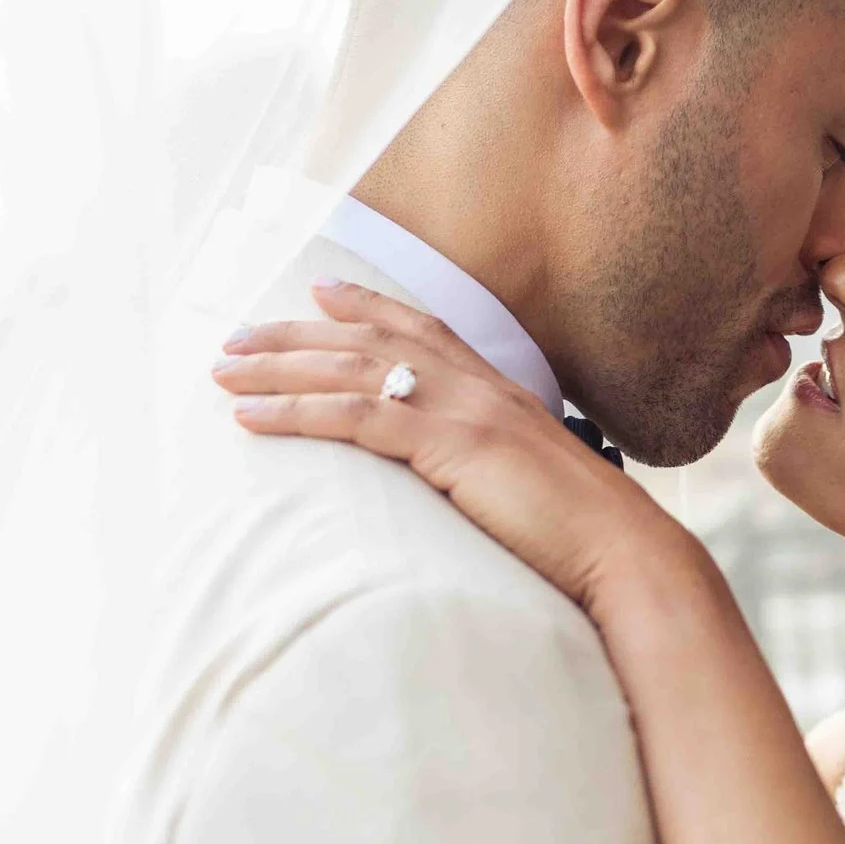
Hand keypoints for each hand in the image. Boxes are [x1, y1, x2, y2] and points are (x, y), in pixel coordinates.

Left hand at [212, 279, 696, 613]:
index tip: (318, 292)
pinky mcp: (448, 444)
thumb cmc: (584, 535)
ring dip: (276, 368)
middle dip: (294, 334)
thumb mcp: (533, 483)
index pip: (422, 329)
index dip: (366, 305)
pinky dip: (295, 412)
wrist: (623, 551)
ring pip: (349, 369)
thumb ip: (495, 465)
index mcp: (499, 390)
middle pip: (369, 339)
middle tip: (235, 335)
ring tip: (221, 373)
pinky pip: (355, 416)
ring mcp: (463, 409)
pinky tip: (250, 418)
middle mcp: (476, 385)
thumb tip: (468, 481)